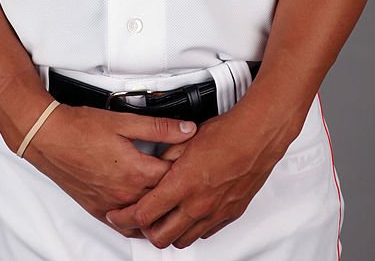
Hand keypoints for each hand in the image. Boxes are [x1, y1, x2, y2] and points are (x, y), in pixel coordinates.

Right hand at [24, 104, 197, 236]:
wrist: (49, 138)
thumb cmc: (81, 129)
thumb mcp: (124, 121)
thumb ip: (159, 128)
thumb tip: (187, 129)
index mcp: (135, 171)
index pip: (173, 177)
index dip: (186, 167)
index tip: (192, 161)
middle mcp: (125, 193)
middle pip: (161, 199)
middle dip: (175, 189)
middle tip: (185, 179)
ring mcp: (111, 205)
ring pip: (145, 218)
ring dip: (158, 209)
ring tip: (169, 199)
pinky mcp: (98, 210)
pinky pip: (124, 226)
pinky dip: (138, 223)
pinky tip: (143, 215)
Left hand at [105, 102, 292, 247]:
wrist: (257, 137)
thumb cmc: (226, 134)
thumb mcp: (186, 139)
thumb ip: (166, 155)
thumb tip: (154, 163)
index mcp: (182, 184)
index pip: (144, 214)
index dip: (125, 217)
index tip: (118, 214)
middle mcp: (197, 205)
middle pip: (160, 236)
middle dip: (144, 231)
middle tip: (139, 219)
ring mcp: (214, 213)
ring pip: (183, 240)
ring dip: (169, 232)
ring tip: (163, 218)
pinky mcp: (228, 214)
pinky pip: (204, 232)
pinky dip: (192, 229)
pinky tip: (189, 214)